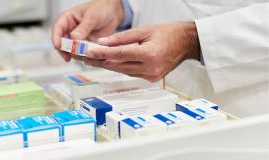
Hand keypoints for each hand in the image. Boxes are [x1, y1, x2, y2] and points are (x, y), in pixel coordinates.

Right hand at [51, 0, 124, 61]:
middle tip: (68, 56)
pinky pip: (82, 54)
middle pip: (62, 43)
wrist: (113, 13)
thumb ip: (83, 28)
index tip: (58, 46)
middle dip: (65, 50)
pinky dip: (86, 57)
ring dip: (77, 55)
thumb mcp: (92, 17)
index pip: (57, 29)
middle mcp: (70, 30)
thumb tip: (73, 37)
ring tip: (85, 55)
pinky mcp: (85, 46)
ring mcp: (77, 39)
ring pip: (71, 51)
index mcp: (67, 19)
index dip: (56, 38)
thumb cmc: (101, 8)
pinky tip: (91, 57)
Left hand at [84, 22, 200, 81]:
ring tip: (92, 59)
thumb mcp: (143, 30)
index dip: (102, 53)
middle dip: (100, 61)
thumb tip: (102, 43)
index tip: (89, 52)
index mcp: (150, 54)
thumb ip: (121, 38)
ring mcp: (151, 76)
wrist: (186, 44)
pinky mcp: (151, 79)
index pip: (120, 54)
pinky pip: (130, 73)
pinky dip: (119, 67)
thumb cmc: (167, 33)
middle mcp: (150, 68)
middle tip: (85, 57)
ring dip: (107, 65)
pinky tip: (109, 62)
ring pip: (122, 71)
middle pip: (118, 66)